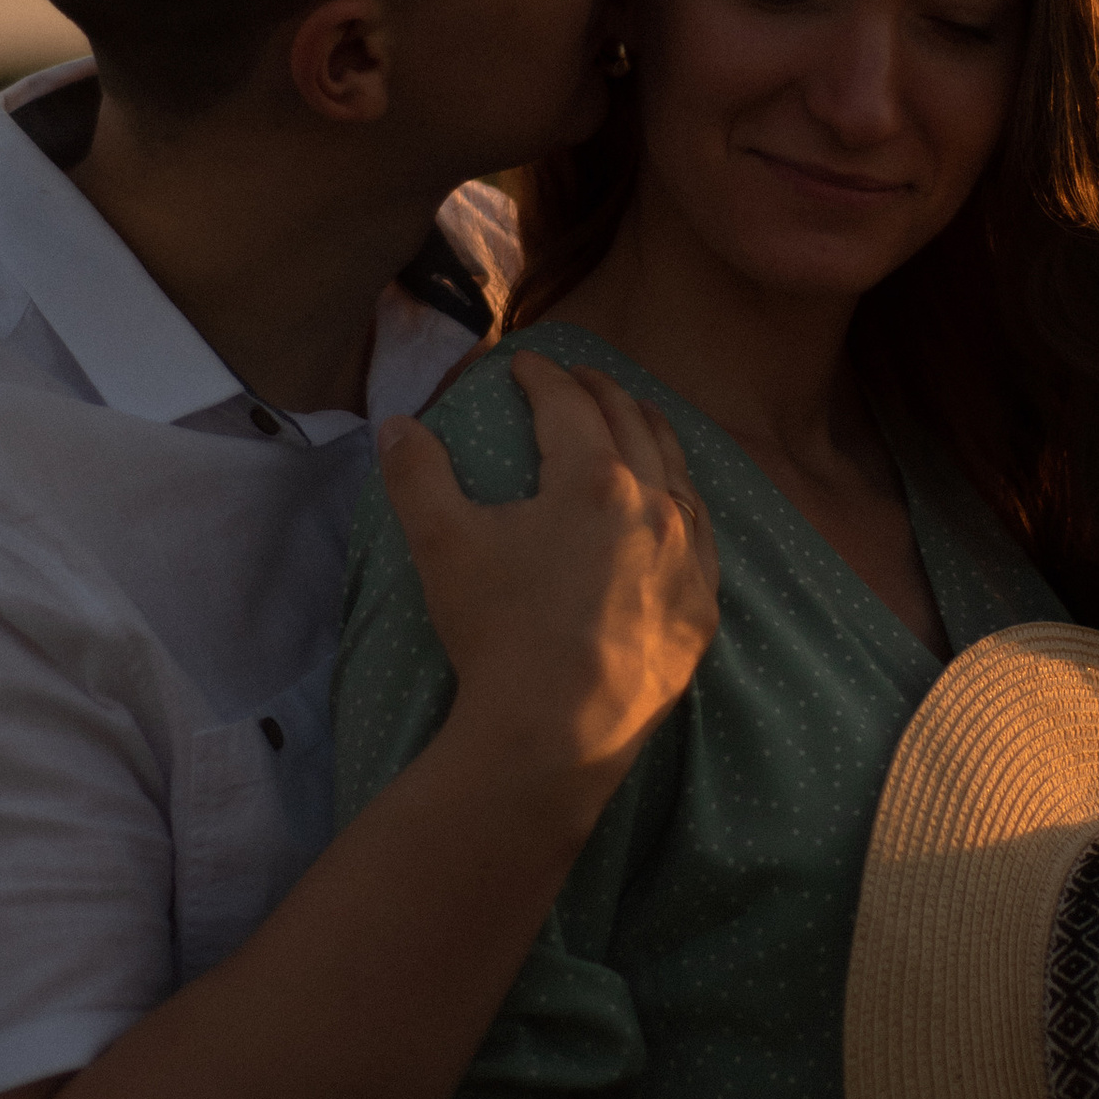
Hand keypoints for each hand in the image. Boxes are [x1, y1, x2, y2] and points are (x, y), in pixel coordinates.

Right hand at [378, 351, 719, 809]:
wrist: (556, 734)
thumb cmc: (497, 632)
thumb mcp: (441, 544)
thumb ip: (417, 474)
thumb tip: (395, 424)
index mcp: (594, 478)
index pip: (568, 405)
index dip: (542, 376)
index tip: (524, 364)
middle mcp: (654, 506)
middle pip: (632, 425)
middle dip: (602, 392)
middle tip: (578, 377)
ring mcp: (688, 558)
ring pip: (679, 473)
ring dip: (653, 434)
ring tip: (637, 417)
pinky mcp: (701, 609)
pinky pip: (703, 535)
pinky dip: (685, 502)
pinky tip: (677, 505)